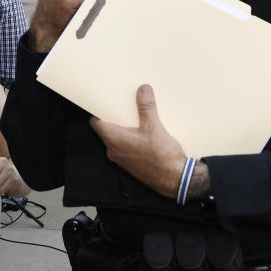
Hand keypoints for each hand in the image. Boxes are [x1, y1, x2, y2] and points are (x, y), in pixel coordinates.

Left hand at [89, 84, 187, 198]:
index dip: (99, 111)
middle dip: (115, 118)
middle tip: (125, 106)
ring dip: (125, 129)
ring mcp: (122, 159)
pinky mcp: (132, 164)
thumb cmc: (161, 157)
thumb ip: (146, 107)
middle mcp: (114, 151)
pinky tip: (145, 133)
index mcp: (114, 140)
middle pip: (107, 129)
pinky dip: (132, 139)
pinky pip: (126, 148)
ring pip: (117, 139)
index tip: (104, 102)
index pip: (96, 122)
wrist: (174, 179)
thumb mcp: (154, 126)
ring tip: (138, 118)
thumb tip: (143, 90)